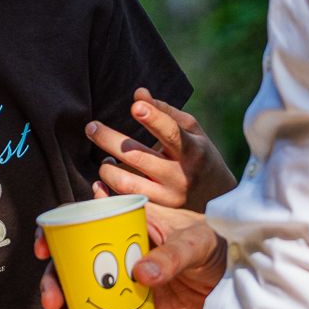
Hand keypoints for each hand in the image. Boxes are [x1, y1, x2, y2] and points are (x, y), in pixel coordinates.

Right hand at [36, 200, 225, 308]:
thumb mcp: (196, 241)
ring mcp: (125, 285)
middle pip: (73, 266)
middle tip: (53, 303)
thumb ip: (172, 255)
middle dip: (55, 284)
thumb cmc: (217, 244)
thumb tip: (141, 274)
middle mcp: (118, 254)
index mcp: (126, 226)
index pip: (81, 224)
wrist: (239, 279)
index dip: (56, 235)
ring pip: (84, 297)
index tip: (44, 250)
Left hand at [86, 88, 236, 210]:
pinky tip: (103, 181)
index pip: (171, 133)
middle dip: (108, 139)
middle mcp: (180, 176)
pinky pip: (123, 203)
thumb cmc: (200, 156)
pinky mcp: (158, 215)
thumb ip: (165, 112)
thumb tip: (139, 94)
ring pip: (125, 184)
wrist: (217, 199)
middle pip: (137, 156)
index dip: (154, 119)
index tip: (135, 106)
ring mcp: (169, 198)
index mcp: (192, 151)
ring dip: (107, 168)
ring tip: (106, 159)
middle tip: (91, 127)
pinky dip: (107, 190)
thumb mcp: (191, 132)